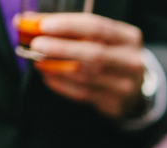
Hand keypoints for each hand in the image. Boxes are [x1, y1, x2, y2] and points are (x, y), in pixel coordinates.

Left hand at [26, 13, 147, 118]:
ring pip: (85, 76)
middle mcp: (132, 62)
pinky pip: (82, 94)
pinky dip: (61, 85)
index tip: (43, 25)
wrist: (136, 87)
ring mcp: (125, 85)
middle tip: (36, 45)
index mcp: (129, 39)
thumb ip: (72, 30)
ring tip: (38, 61)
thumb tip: (31, 23)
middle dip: (61, 48)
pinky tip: (49, 77)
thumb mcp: (102, 38)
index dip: (68, 25)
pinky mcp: (115, 104)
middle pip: (94, 54)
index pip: (98, 28)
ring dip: (56, 68)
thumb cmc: (112, 55)